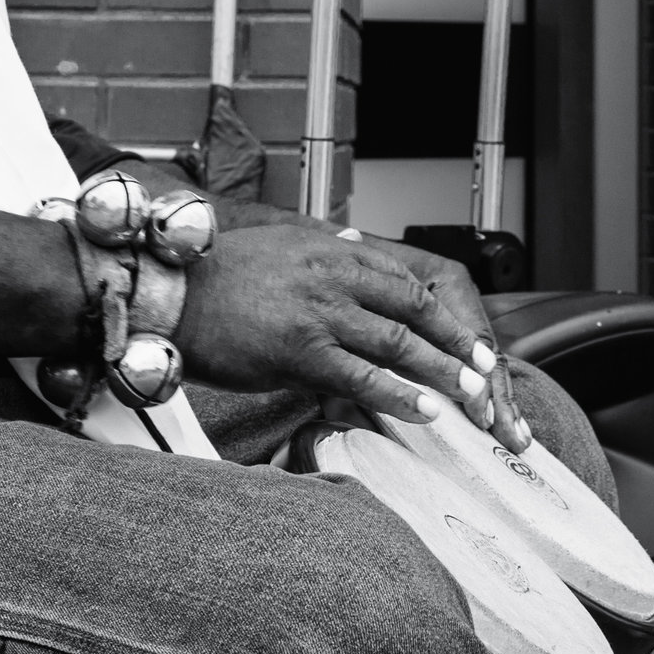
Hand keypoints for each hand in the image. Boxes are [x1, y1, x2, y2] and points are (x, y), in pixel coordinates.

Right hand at [169, 225, 504, 432]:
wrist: (167, 292)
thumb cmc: (215, 275)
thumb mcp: (279, 245)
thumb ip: (321, 250)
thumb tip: (353, 242)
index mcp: (330, 250)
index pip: (402, 278)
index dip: (440, 309)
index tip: (463, 331)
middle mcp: (333, 277)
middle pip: (413, 308)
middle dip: (456, 340)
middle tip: (486, 366)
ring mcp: (320, 314)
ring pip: (398, 343)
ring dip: (441, 370)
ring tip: (471, 394)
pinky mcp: (300, 352)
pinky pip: (362, 376)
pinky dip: (399, 395)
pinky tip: (423, 411)